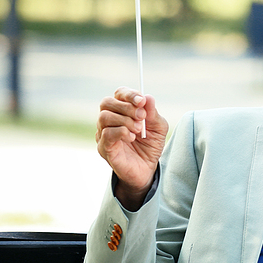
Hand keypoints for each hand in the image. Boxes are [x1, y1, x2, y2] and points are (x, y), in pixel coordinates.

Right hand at [96, 87, 167, 209]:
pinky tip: (132, 137)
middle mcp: (109, 120)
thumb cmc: (150, 145)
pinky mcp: (104, 147)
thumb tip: (148, 97)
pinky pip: (106, 134)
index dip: (129, 94)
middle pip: (107, 102)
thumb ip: (153, 113)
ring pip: (104, 117)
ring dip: (124, 120)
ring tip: (138, 129)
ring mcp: (103, 133)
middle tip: (141, 116)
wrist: (147, 169)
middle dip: (126, 106)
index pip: (119, 94)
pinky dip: (121, 132)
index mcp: (122, 111)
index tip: (141, 101)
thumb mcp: (158, 127)